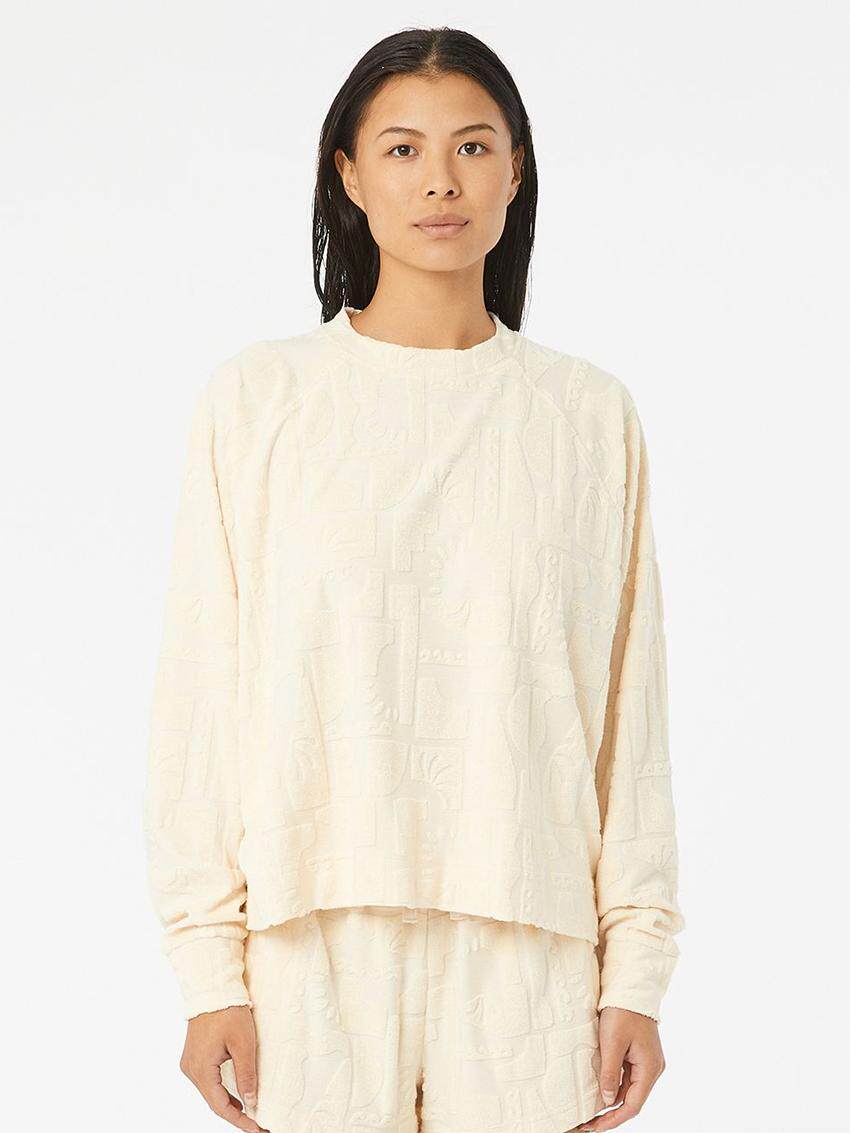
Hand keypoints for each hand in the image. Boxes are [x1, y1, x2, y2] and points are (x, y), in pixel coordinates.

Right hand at [179, 1004, 268, 1131]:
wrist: (212, 989)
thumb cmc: (228, 1012)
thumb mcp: (243, 1043)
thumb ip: (246, 1074)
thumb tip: (251, 1102)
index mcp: (201, 1069)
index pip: (220, 1106)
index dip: (239, 1120)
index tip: (257, 1128)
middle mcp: (191, 1070)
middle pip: (214, 1102)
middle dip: (236, 1115)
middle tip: (258, 1124)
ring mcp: (190, 1064)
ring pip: (211, 1093)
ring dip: (229, 1104)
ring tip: (251, 1114)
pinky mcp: (194, 1057)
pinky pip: (208, 1082)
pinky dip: (222, 1091)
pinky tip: (236, 1096)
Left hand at [570, 1006, 666, 1130]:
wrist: (631, 988)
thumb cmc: (623, 1012)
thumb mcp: (612, 1042)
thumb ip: (609, 1072)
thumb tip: (606, 1100)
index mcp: (649, 1068)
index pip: (633, 1105)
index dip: (614, 1119)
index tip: (595, 1126)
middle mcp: (652, 1068)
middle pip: (631, 1099)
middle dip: (610, 1113)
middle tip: (588, 1122)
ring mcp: (646, 1062)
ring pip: (627, 1089)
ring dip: (610, 1099)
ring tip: (589, 1109)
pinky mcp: (639, 1055)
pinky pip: (626, 1076)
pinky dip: (613, 1084)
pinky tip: (598, 1088)